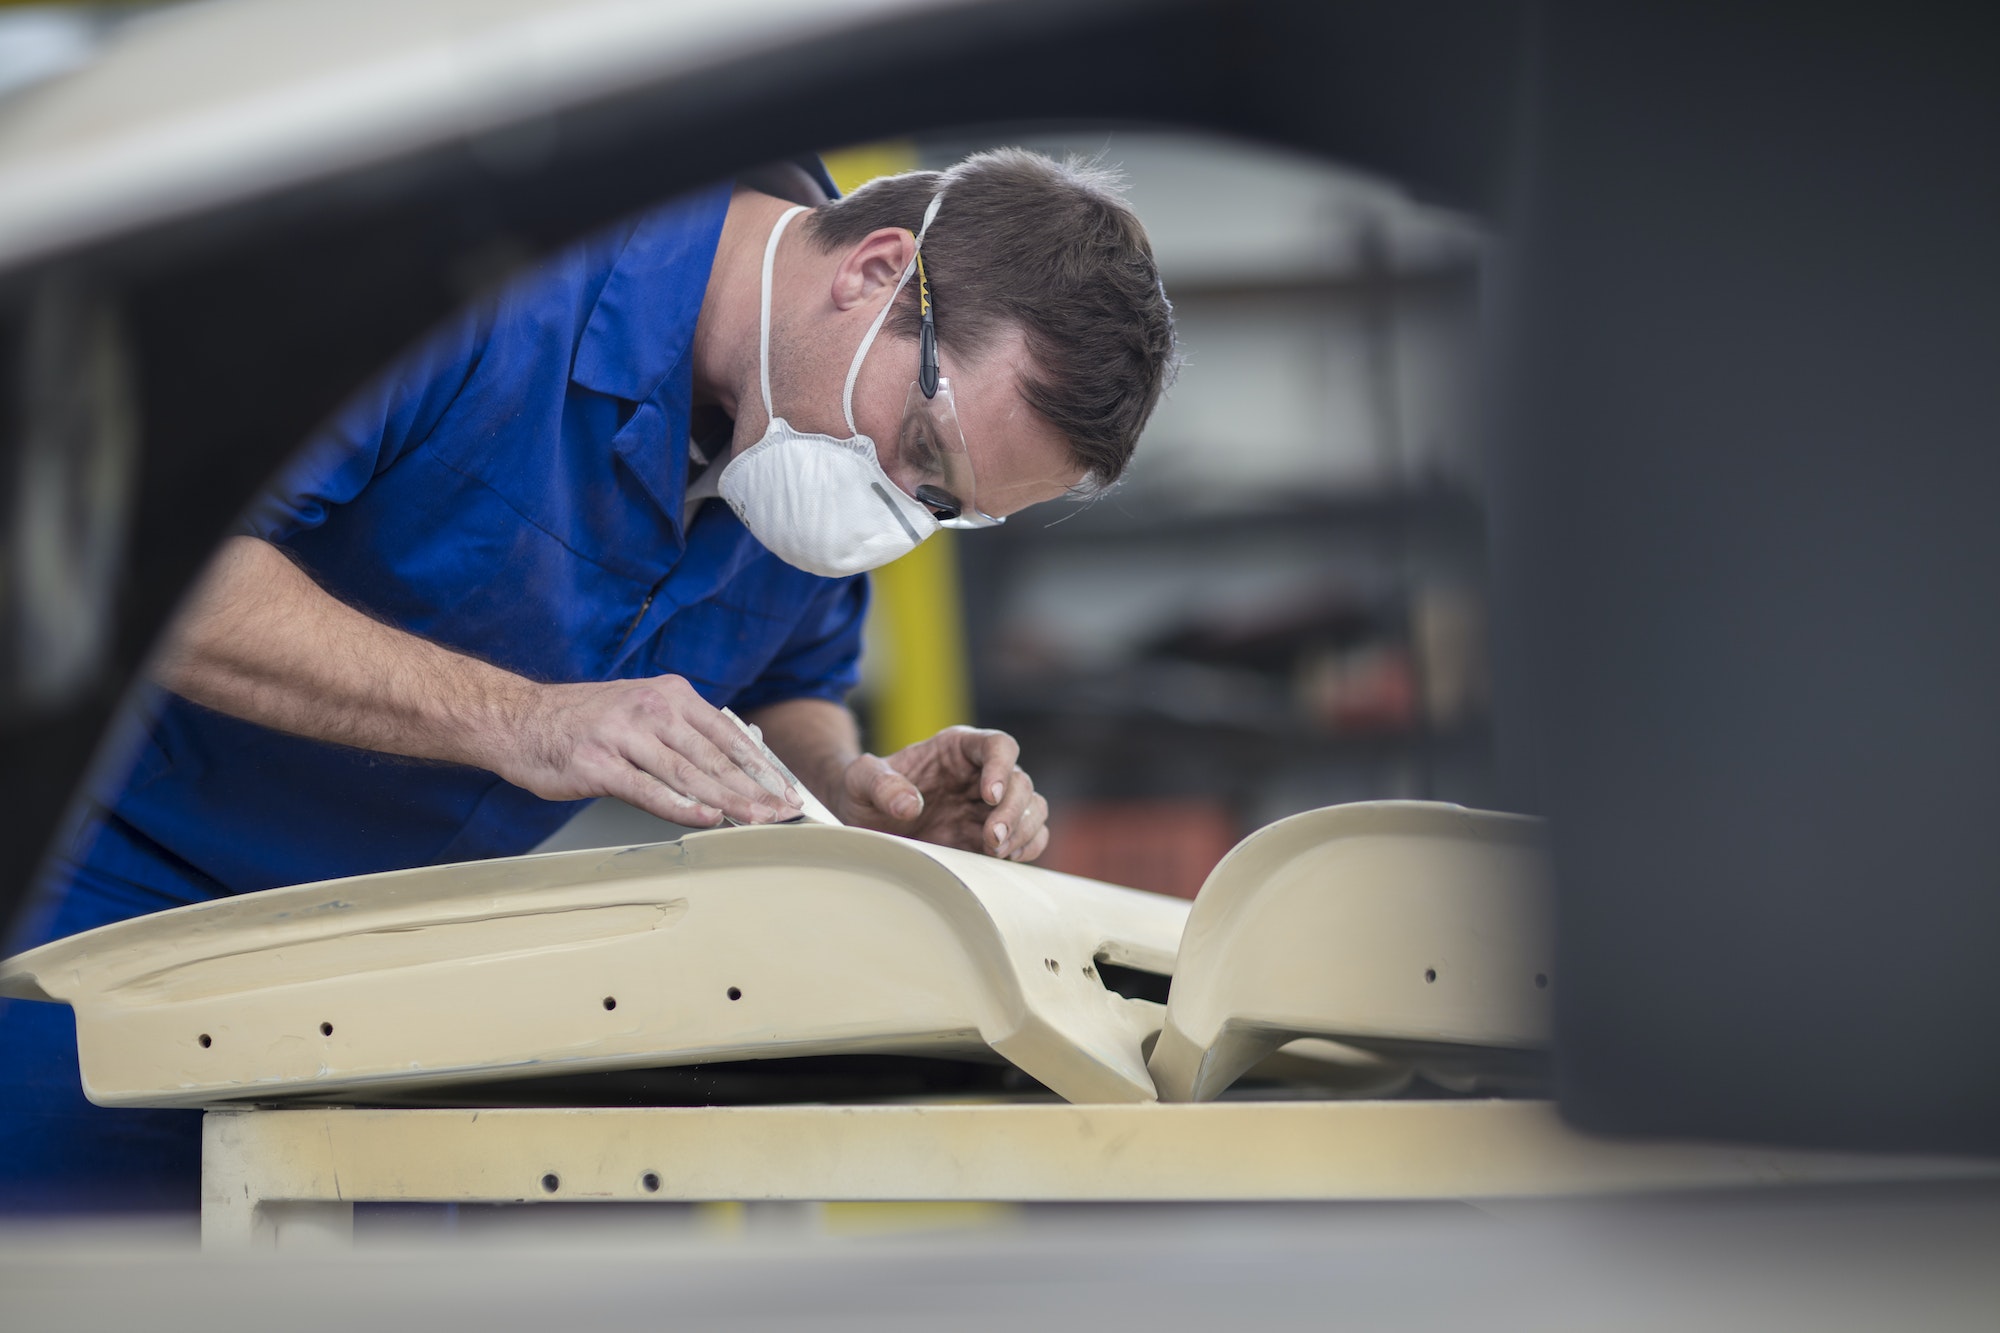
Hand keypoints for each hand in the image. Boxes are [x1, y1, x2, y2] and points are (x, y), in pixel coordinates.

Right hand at [496, 675, 802, 825]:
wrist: (518, 719)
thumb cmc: (583, 723)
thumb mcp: (642, 711)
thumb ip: (684, 733)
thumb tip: (733, 764)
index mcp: (670, 694)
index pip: (729, 735)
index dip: (763, 767)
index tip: (788, 792)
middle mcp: (652, 709)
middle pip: (715, 757)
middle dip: (756, 789)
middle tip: (785, 813)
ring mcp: (625, 735)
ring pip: (689, 773)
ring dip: (729, 801)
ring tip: (758, 820)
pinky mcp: (599, 763)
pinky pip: (649, 788)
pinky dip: (681, 806)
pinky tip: (707, 819)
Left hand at [836, 725, 1049, 860]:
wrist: (864, 820)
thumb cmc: (863, 791)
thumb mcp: (859, 781)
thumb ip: (880, 784)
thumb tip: (910, 805)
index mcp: (957, 749)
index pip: (998, 745)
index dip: (1001, 767)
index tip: (988, 796)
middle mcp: (981, 773)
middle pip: (1021, 781)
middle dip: (1013, 811)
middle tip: (991, 839)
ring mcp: (989, 805)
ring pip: (1032, 808)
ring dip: (1023, 830)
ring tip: (996, 852)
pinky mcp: (991, 835)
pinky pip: (1028, 837)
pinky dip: (1027, 847)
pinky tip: (1006, 858)